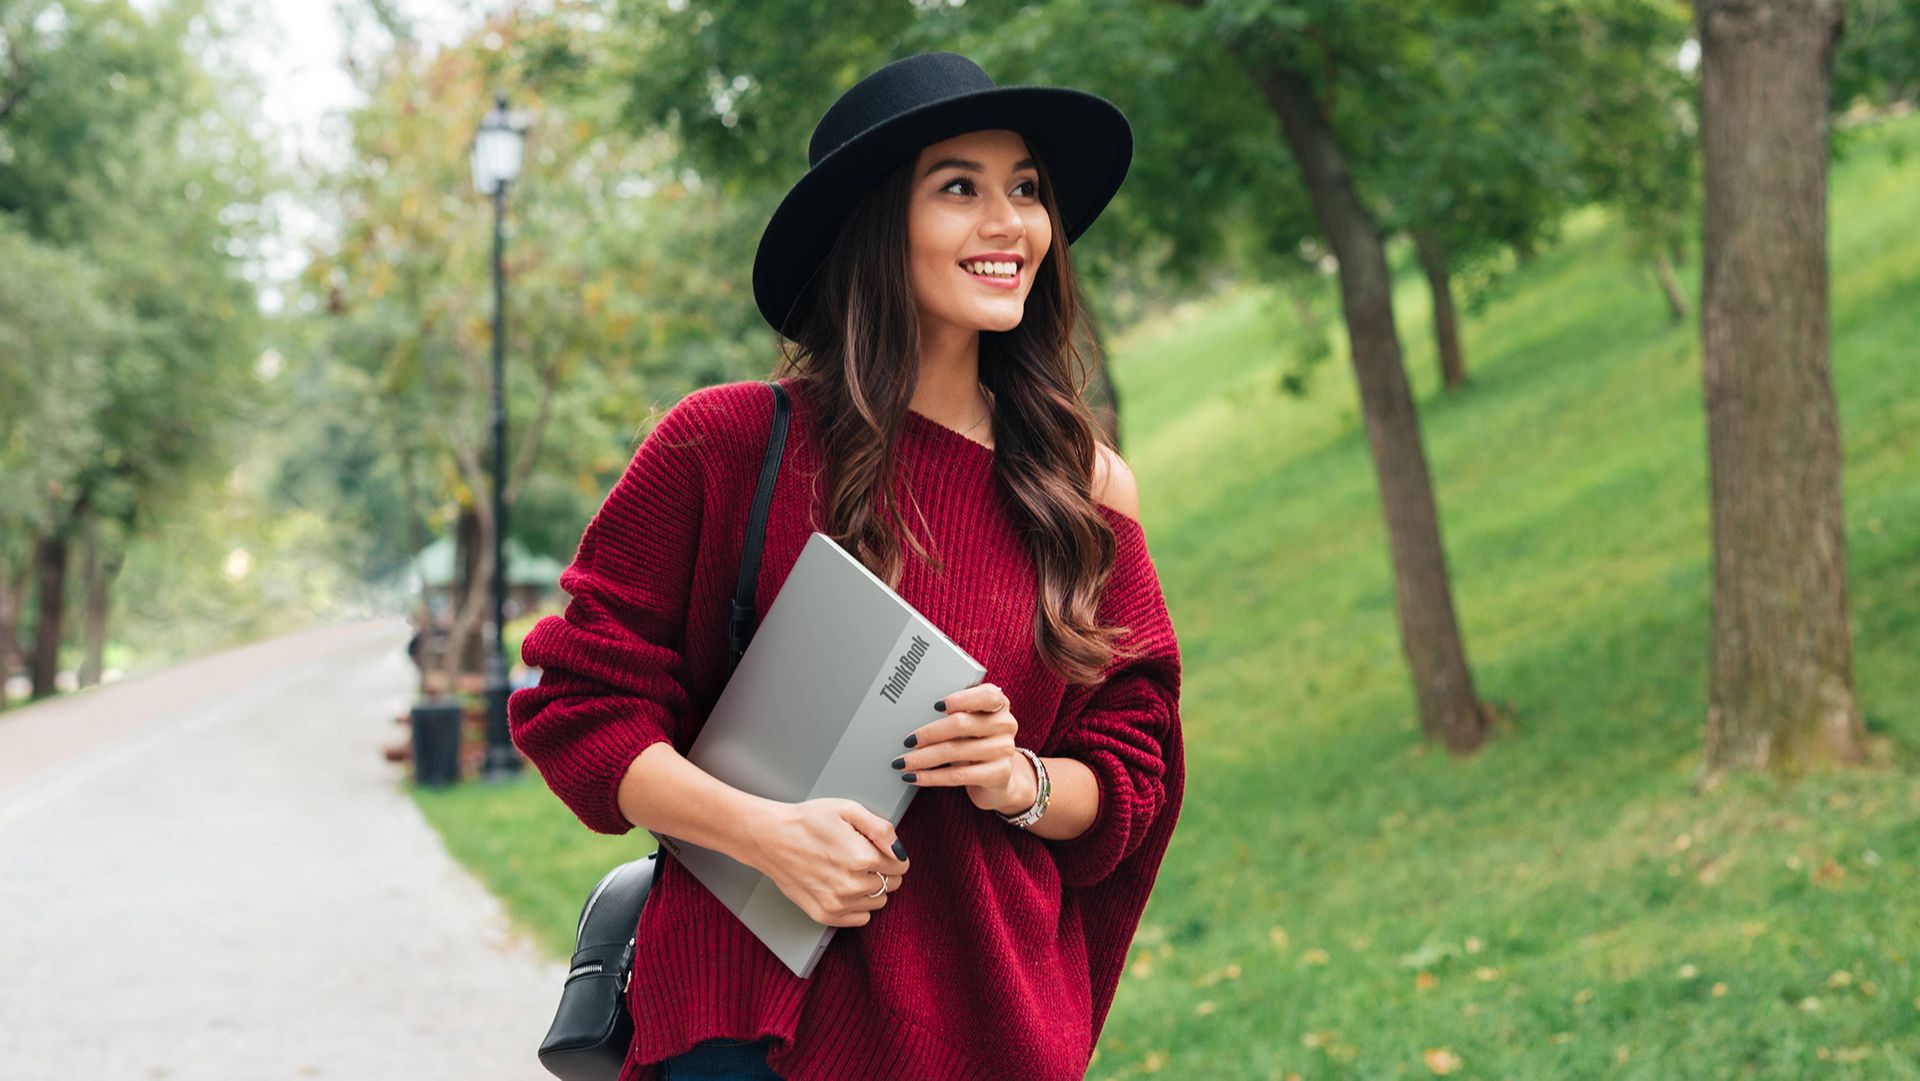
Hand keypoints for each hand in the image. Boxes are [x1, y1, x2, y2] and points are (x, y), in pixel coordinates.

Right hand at [747, 797, 909, 927]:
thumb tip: (900, 850)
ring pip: (878, 902)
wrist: (770, 838)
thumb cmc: (807, 821)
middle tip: (860, 857)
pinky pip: (860, 918)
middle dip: (882, 871)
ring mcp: (837, 903)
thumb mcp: (847, 809)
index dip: (892, 855)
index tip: (876, 848)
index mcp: (861, 857)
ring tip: (849, 870)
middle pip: (891, 885)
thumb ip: (881, 829)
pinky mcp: (825, 915)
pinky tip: (842, 887)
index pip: (901, 866)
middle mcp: (851, 885)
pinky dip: (857, 905)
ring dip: (871, 888)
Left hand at [896, 682, 1034, 814]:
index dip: (960, 699)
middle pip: (961, 724)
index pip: (985, 695)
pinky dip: (931, 776)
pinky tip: (915, 777)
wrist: (999, 777)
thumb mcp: (970, 723)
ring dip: (923, 758)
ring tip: (903, 763)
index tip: (935, 705)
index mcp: (999, 704)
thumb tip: (912, 716)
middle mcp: (1005, 724)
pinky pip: (958, 775)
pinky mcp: (999, 774)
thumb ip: (954, 714)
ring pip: (955, 751)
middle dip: (928, 733)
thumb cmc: (976, 742)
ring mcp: (1004, 750)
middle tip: (907, 740)